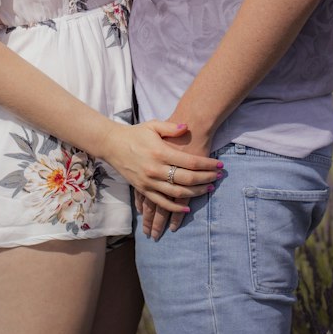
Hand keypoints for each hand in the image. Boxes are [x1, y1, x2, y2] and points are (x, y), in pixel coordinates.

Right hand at [102, 121, 220, 213]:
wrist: (112, 144)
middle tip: (219, 177)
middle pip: (187, 179)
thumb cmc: (135, 133)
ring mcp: (149, 181)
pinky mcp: (143, 189)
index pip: (190, 162)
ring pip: (177, 193)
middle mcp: (156, 169)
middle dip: (206, 179)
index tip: (220, 165)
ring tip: (208, 189)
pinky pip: (161, 202)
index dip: (207, 165)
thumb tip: (186, 127)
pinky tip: (187, 208)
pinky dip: (175, 208)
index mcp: (160, 152)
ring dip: (196, 193)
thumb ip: (171, 128)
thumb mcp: (153, 125)